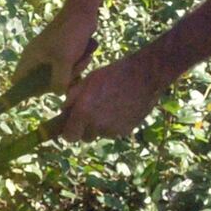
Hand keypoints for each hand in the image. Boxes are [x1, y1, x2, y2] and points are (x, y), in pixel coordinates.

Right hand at [17, 1, 98, 95]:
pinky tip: (85, 56)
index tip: (45, 90)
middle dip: (59, 80)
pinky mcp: (62, 53)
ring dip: (72, 72)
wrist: (82, 12)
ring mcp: (49, 56)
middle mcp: (36, 58)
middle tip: (71, 70)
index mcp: (29, 58)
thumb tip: (58, 93)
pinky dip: (76, 66)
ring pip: (58, 76)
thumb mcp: (64, 61)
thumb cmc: (69, 34)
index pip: (17, 81)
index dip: (26, 90)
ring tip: (81, 59)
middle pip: (42, 83)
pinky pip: (67, 68)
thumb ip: (58, 82)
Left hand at [56, 49, 173, 143]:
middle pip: (85, 137)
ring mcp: (113, 129)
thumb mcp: (89, 79)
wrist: (145, 75)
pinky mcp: (126, 130)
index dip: (69, 131)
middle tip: (92, 112)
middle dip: (86, 128)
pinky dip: (115, 124)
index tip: (73, 124)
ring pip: (101, 134)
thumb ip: (73, 96)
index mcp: (83, 111)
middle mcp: (97, 124)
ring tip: (110, 105)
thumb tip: (64, 110)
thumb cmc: (114, 74)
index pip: (69, 137)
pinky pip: (115, 132)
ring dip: (101, 125)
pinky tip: (121, 108)